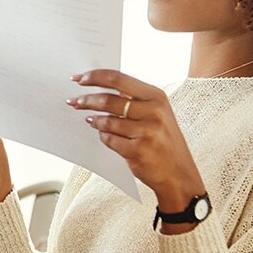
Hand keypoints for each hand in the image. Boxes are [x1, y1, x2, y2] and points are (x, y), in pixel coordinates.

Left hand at [67, 69, 205, 211]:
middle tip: (73, 101)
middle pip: (109, 99)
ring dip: (95, 121)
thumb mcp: (158, 113)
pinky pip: (109, 140)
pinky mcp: (137, 151)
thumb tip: (101, 88)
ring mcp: (146, 132)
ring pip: (106, 121)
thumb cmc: (165, 142)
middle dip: (86, 100)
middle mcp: (153, 112)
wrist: (179, 175)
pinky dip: (103, 137)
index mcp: (157, 97)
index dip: (95, 77)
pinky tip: (105, 136)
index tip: (79, 78)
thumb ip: (134, 100)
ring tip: (91, 121)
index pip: (119, 79)